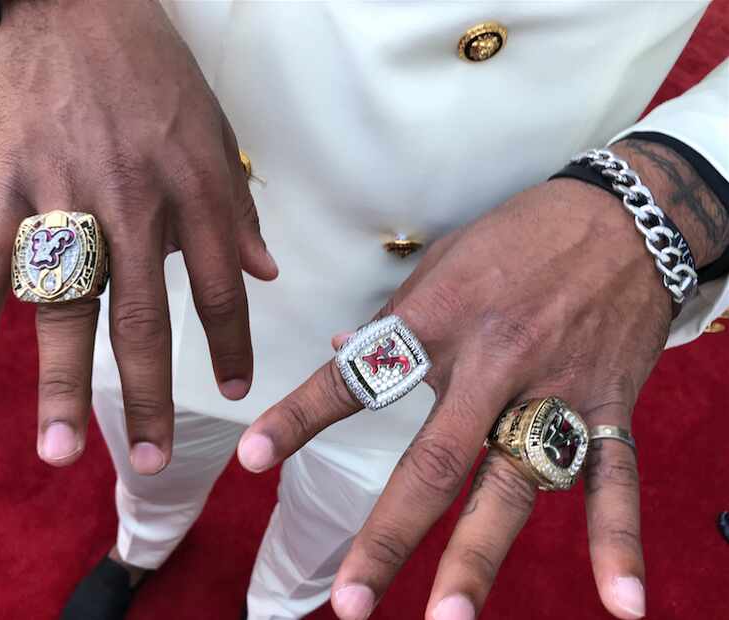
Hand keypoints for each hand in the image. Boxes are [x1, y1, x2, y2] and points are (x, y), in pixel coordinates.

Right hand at [0, 1, 276, 473]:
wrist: (83, 4)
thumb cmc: (156, 74)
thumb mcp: (217, 135)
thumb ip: (238, 210)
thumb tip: (266, 272)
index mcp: (192, 191)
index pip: (221, 288)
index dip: (231, 344)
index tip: (236, 390)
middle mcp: (132, 203)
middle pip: (141, 317)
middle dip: (146, 395)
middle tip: (150, 460)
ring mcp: (64, 195)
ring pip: (62, 304)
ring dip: (57, 382)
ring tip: (59, 449)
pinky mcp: (11, 182)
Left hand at [239, 139, 727, 619]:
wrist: (623, 216)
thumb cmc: (521, 233)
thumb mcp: (445, 259)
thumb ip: (396, 314)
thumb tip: (344, 348)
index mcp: (440, 320)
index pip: (357, 378)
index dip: (299, 418)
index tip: (253, 460)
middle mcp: (491, 364)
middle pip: (432, 460)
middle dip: (388, 534)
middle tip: (350, 601)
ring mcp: (552, 390)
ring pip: (512, 483)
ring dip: (478, 555)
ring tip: (447, 616)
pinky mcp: (607, 404)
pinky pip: (614, 479)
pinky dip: (617, 541)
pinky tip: (620, 603)